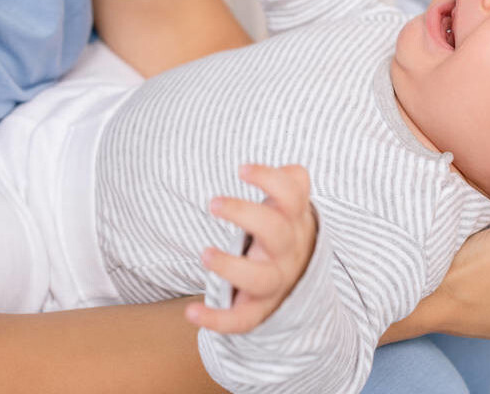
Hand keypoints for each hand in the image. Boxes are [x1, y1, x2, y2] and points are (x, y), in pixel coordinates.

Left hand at [186, 164, 316, 333]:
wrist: (298, 282)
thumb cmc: (283, 233)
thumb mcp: (291, 209)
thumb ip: (292, 184)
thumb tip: (292, 170)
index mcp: (294, 222)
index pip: (292, 196)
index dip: (270, 180)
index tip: (242, 169)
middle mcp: (287, 252)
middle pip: (276, 232)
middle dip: (245, 215)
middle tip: (214, 202)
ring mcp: (274, 282)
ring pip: (262, 279)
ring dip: (231, 267)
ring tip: (205, 253)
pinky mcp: (258, 309)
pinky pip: (243, 319)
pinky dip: (217, 319)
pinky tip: (191, 312)